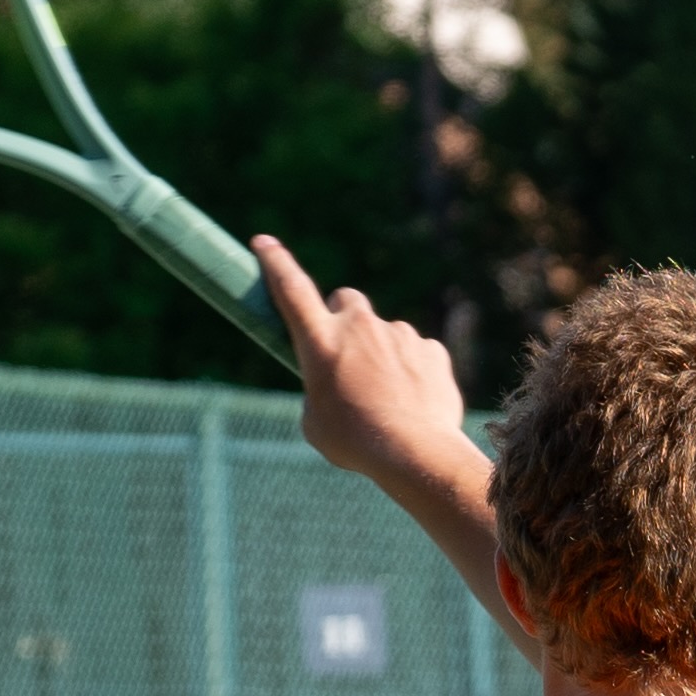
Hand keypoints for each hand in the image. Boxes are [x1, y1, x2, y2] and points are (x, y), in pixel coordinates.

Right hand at [257, 237, 487, 536]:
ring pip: (384, 332)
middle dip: (343, 316)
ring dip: (381, 353)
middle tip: (346, 352)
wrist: (416, 454)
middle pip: (346, 299)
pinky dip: (411, 370)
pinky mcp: (431, 349)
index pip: (291, 288)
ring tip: (385, 398)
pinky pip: (416, 352)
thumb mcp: (316, 423)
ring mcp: (398, 334)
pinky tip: (412, 401)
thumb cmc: (355, 443)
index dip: (275, 262)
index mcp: (320, 341)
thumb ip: (320, 391)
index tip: (264, 241)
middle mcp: (359, 327)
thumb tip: (338, 384)